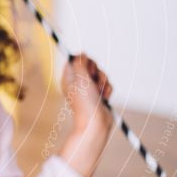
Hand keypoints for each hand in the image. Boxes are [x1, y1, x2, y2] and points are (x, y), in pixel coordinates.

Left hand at [59, 53, 113, 176]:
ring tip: (99, 92)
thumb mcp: (80, 78)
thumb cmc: (85, 103)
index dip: (84, 61)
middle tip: (92, 81)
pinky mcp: (98, 95)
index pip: (75, 60)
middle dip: (96, 72)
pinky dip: (107, 90)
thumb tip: (81, 54)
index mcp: (69, 78)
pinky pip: (106, 85)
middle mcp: (78, 83)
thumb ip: (80, 63)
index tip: (87, 68)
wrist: (95, 123)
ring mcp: (89, 89)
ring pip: (100, 75)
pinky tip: (104, 98)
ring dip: (103, 82)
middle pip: (90, 65)